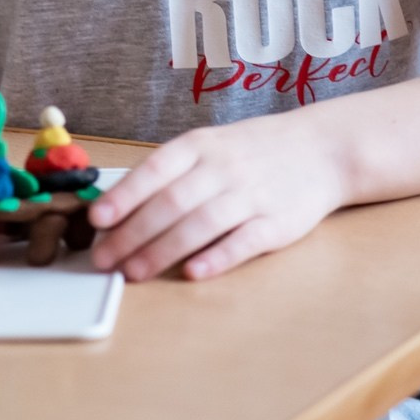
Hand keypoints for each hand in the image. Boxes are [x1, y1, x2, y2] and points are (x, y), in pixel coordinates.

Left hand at [88, 115, 347, 282]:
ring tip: (134, 272)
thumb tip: (118, 203)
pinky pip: (244, 242)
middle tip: (103, 259)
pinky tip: (192, 273)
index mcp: (199, 147)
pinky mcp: (278, 223)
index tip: (97, 219)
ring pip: (201, 224)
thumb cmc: (251, 151)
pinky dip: (217, 257)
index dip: (124, 196)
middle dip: (132, 234)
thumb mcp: (209, 146)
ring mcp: (251, 195)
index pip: (154, 170)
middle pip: (171, 203)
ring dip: (163, 251)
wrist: (322, 149)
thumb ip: (170, 172)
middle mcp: (222, 168)